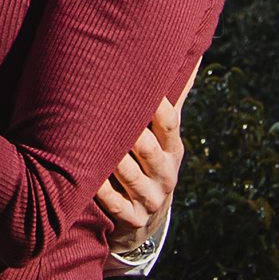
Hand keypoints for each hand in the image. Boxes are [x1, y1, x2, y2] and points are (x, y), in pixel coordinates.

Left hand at [96, 93, 183, 243]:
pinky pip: (115, 204)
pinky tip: (86, 177)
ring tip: (90, 138)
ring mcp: (150, 199)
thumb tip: (192, 57)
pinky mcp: (132, 219)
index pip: (170, 125)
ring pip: (129, 176)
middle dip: (129, 130)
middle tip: (106, 106)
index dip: (157, 106)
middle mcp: (165, 174)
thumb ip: (171, 102)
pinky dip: (101, 191)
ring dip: (111, 158)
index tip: (142, 82)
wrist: (145, 222)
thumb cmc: (148, 165)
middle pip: (148, 148)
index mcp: (172, 150)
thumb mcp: (164, 141)